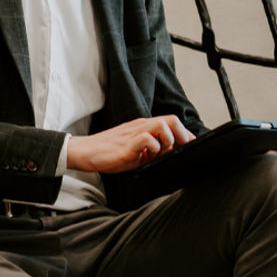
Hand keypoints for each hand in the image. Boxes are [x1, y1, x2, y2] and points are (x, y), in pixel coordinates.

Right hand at [65, 115, 195, 173]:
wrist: (85, 151)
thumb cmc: (108, 152)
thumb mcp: (135, 151)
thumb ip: (151, 150)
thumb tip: (170, 154)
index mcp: (143, 126)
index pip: (170, 122)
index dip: (185, 133)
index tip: (191, 145)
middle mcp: (140, 126)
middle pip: (171, 120)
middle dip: (182, 135)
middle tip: (182, 149)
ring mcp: (133, 133)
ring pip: (162, 126)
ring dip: (168, 141)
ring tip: (161, 154)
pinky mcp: (126, 144)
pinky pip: (147, 139)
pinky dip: (153, 149)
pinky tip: (147, 157)